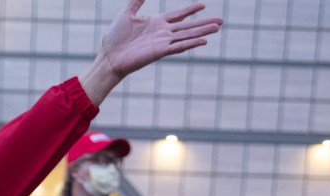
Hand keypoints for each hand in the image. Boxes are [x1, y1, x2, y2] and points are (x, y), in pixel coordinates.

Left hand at [80, 0, 222, 103]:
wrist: (109, 57)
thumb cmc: (114, 38)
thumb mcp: (126, 14)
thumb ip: (136, 1)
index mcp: (156, 23)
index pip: (178, 15)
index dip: (190, 10)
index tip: (203, 5)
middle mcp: (162, 33)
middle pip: (188, 26)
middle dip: (204, 23)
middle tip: (220, 21)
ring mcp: (162, 43)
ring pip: (187, 36)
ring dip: (202, 32)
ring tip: (217, 28)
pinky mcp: (159, 52)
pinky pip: (178, 47)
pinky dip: (191, 43)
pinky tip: (203, 41)